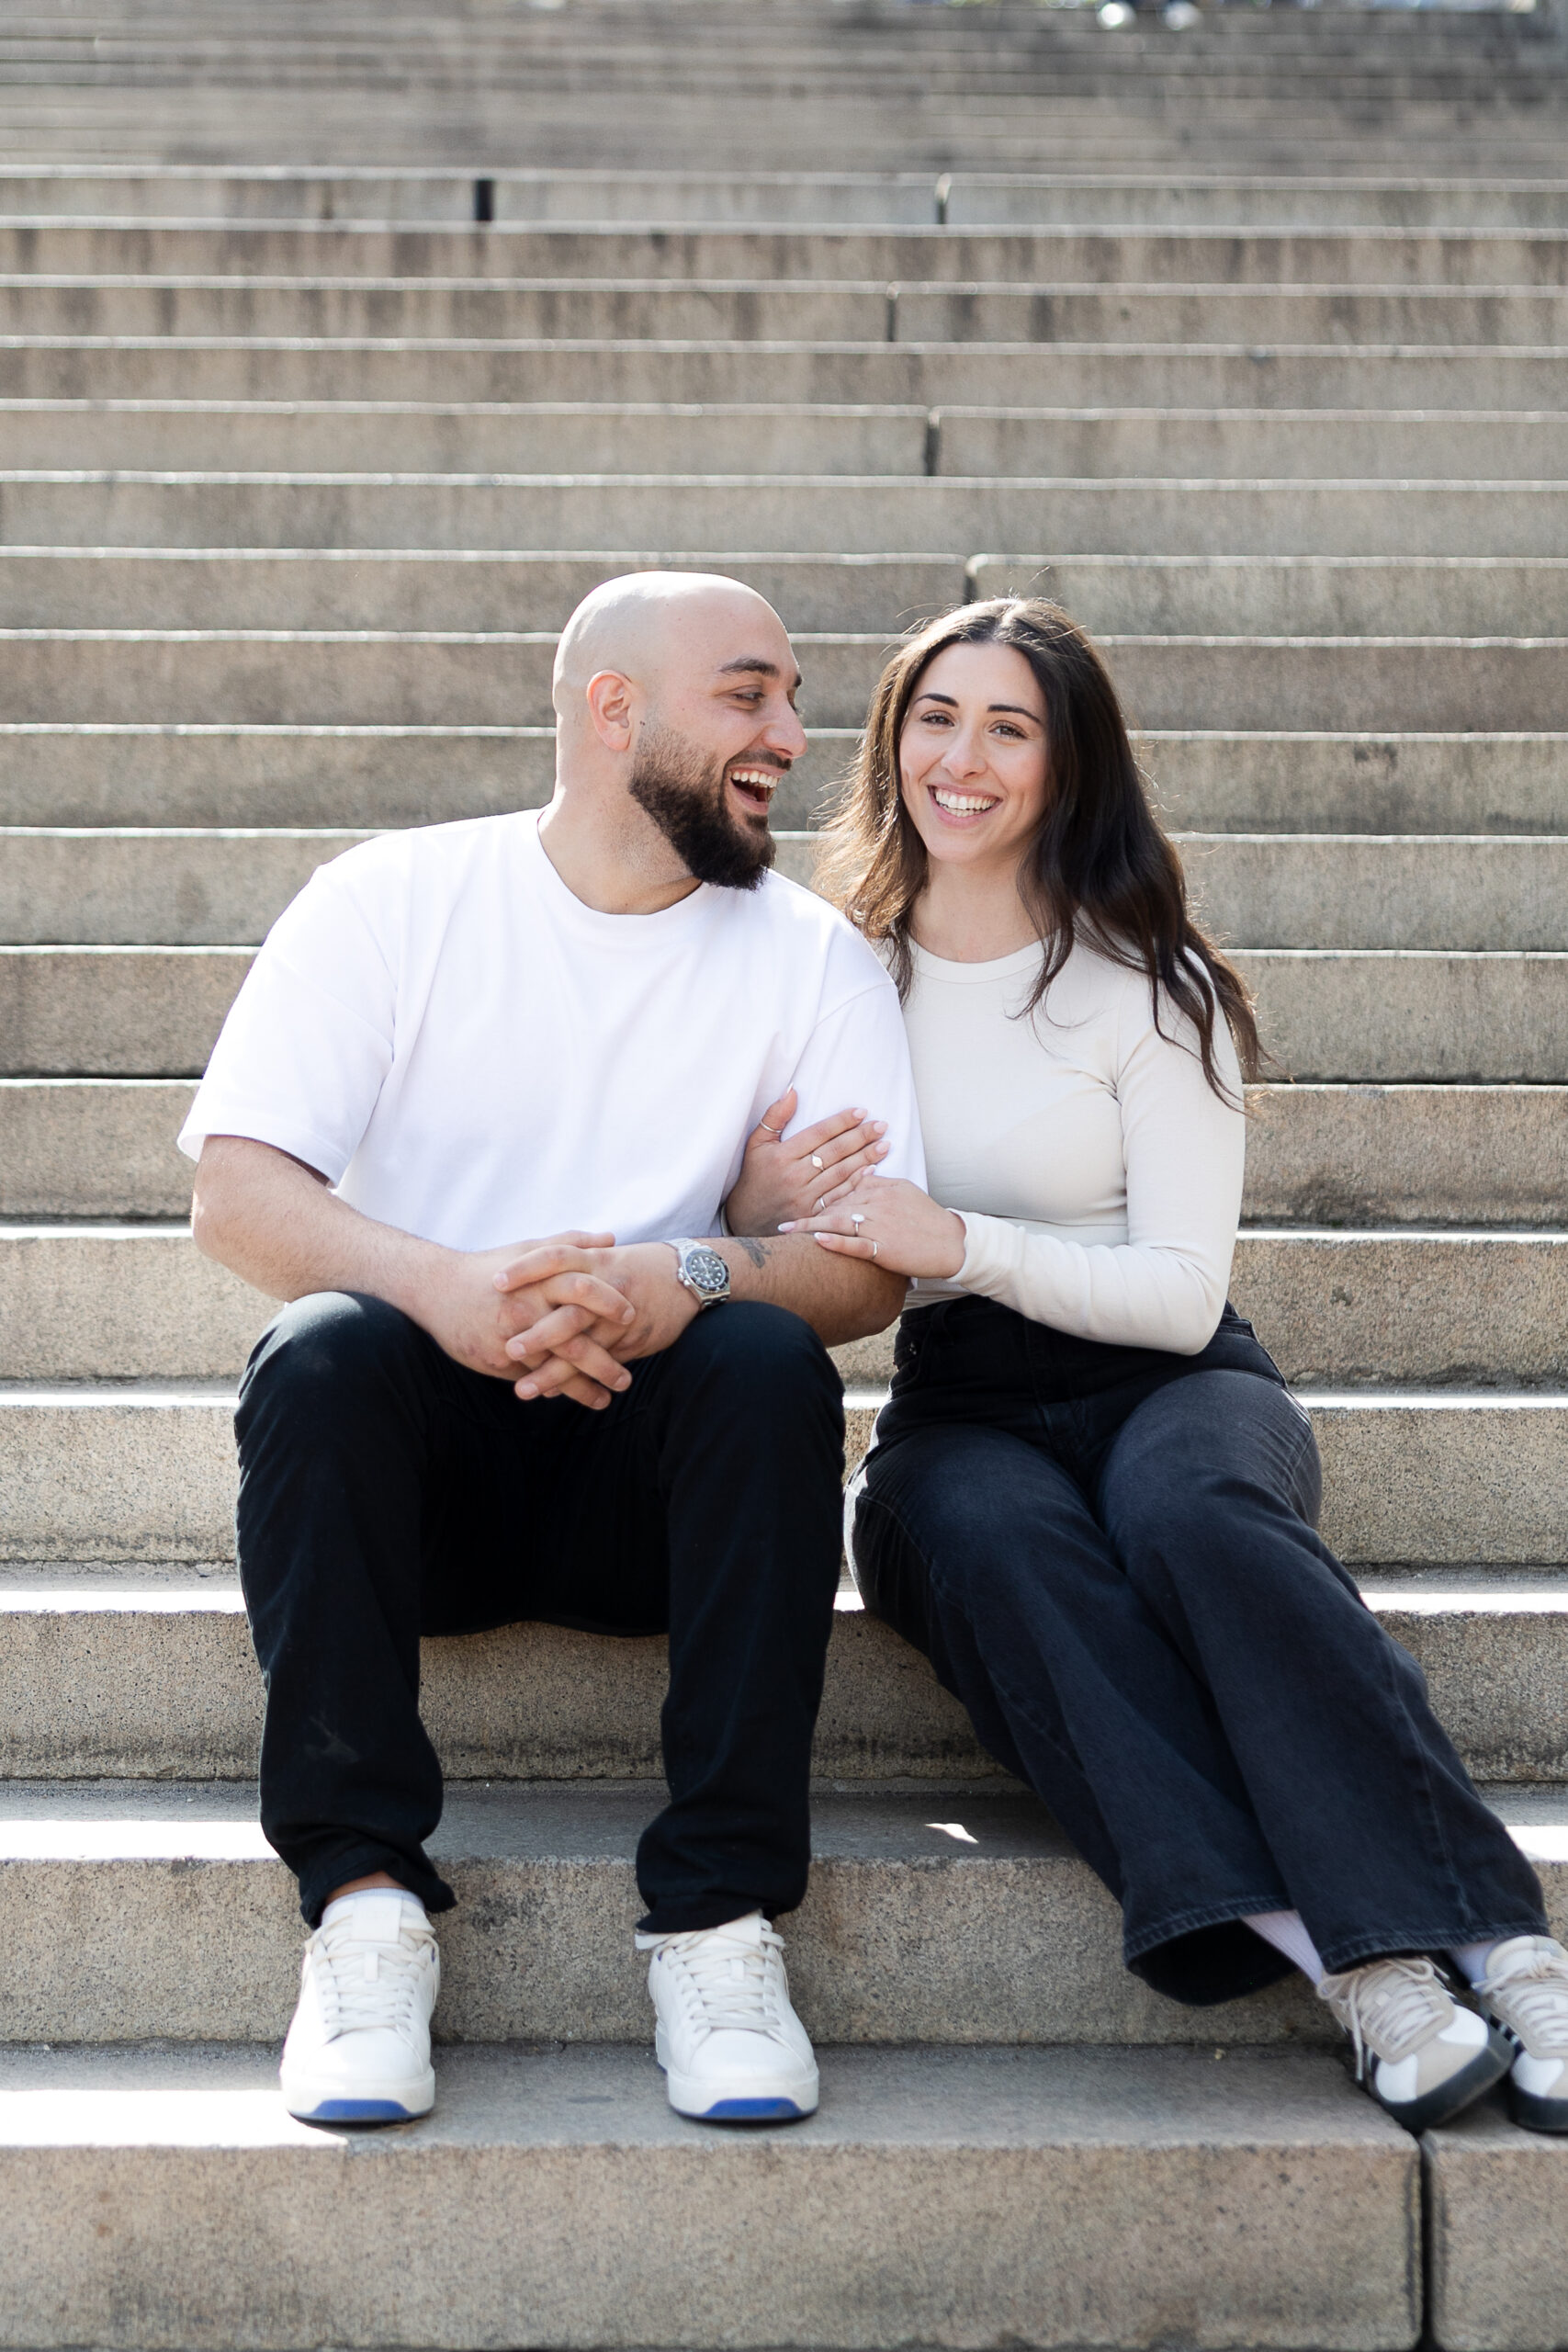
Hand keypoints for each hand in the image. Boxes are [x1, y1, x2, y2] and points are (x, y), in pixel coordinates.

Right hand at [409, 1231, 633, 1401]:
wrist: (435, 1289)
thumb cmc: (488, 1268)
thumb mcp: (528, 1249)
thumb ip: (570, 1244)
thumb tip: (612, 1238)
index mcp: (538, 1279)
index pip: (584, 1289)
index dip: (611, 1304)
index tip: (632, 1317)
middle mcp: (527, 1308)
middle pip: (575, 1338)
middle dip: (605, 1362)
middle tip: (627, 1378)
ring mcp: (511, 1336)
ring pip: (554, 1367)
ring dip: (583, 1387)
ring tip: (607, 1398)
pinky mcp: (495, 1358)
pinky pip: (530, 1378)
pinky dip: (552, 1389)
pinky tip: (570, 1397)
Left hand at [497, 1239, 697, 1402]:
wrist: (691, 1277)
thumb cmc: (641, 1266)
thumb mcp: (607, 1256)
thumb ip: (574, 1264)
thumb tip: (533, 1272)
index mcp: (596, 1260)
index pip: (555, 1257)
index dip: (525, 1268)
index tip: (497, 1282)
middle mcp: (606, 1289)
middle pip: (567, 1311)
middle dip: (537, 1334)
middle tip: (507, 1351)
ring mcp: (619, 1319)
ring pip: (584, 1349)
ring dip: (552, 1372)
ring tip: (524, 1391)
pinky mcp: (631, 1342)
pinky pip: (601, 1365)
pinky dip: (577, 1382)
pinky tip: (555, 1394)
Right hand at [723, 1087, 889, 1235]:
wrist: (745, 1217)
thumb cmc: (754, 1175)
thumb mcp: (756, 1143)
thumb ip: (774, 1116)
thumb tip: (792, 1090)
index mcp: (782, 1155)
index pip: (818, 1133)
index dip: (842, 1121)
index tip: (862, 1111)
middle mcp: (794, 1175)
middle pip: (834, 1152)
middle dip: (861, 1137)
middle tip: (881, 1125)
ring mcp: (804, 1197)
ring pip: (841, 1173)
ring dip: (865, 1158)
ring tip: (884, 1144)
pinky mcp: (812, 1215)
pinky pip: (839, 1196)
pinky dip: (857, 1182)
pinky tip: (873, 1170)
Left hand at [781, 1173, 966, 1282]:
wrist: (951, 1242)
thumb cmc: (927, 1218)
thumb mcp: (904, 1191)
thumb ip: (879, 1182)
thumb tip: (859, 1173)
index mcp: (880, 1188)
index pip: (842, 1186)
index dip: (816, 1192)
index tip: (793, 1194)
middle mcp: (877, 1204)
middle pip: (834, 1204)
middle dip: (805, 1208)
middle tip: (778, 1212)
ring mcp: (880, 1227)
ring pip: (839, 1223)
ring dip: (810, 1226)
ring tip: (786, 1230)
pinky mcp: (884, 1249)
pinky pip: (856, 1245)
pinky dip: (836, 1243)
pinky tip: (817, 1241)